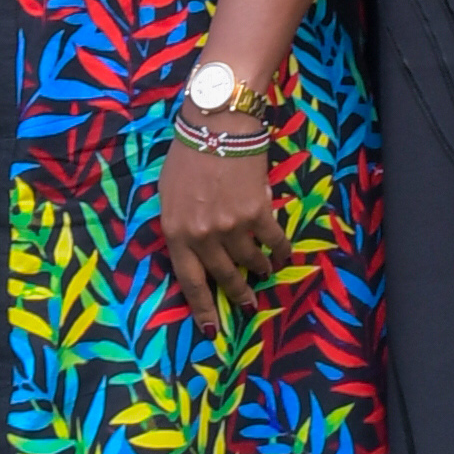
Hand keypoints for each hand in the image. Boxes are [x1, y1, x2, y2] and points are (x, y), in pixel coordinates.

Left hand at [156, 124, 282, 317]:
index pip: (190, 282)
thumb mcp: (168, 193)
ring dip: (259, 270)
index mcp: (176, 232)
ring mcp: (232, 226)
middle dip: (237, 294)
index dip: (202, 309)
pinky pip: (274, 241)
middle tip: (247, 306)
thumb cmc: (188, 153)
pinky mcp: (258, 213)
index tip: (212, 329)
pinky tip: (285, 255)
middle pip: (223, 277)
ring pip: (250, 261)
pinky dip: (281, 250)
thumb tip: (194, 243)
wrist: (218, 123)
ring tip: (265, 272)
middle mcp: (203, 236)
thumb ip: (180, 223)